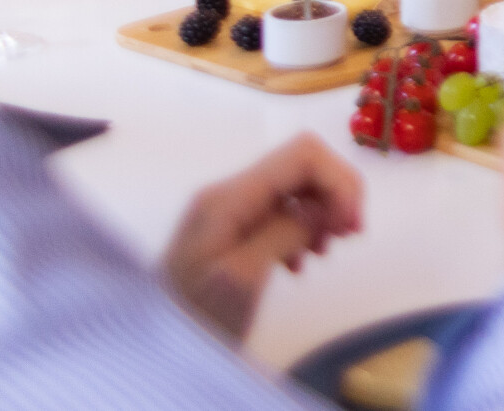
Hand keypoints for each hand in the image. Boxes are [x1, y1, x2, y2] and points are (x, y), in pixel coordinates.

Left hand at [160, 133, 362, 340]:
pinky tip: (299, 263)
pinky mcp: (232, 229)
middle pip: (304, 164)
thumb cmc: (195, 317)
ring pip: (297, 186)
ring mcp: (228, 209)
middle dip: (337, 195)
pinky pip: (282, 210)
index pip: (303, 155)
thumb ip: (284, 232)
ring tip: (323, 253)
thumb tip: (324, 208)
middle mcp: (228, 192)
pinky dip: (305, 228)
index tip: (351, 226)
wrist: (152, 349)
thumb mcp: (241, 278)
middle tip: (348, 238)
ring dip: (323, 213)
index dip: (340, 182)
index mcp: (228, 197)